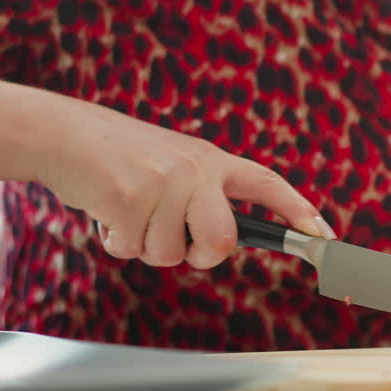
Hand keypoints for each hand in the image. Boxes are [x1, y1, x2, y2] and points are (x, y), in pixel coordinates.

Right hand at [33, 96, 332, 268]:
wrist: (65, 134)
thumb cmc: (118, 159)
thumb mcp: (171, 165)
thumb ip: (201, 196)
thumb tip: (220, 244)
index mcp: (210, 160)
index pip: (265, 185)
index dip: (298, 211)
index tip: (325, 236)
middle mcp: (195, 169)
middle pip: (222, 243)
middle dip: (199, 255)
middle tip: (175, 240)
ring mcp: (163, 181)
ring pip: (169, 254)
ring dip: (143, 245)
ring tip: (126, 209)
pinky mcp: (129, 195)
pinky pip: (131, 248)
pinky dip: (114, 240)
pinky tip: (105, 209)